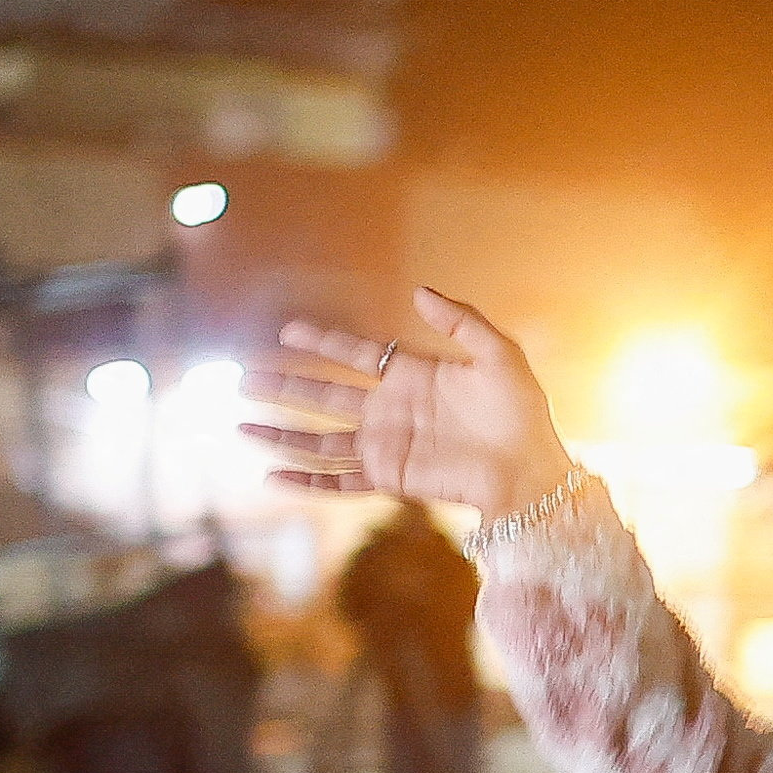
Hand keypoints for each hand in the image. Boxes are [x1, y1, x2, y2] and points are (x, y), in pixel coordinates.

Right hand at [247, 289, 575, 529]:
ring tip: (241, 424)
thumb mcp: (498, 355)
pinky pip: (339, 480)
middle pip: (324, 396)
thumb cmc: (521, 413)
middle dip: (284, 387)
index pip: (354, 355)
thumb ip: (460, 320)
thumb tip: (419, 290)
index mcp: (412, 377)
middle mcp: (391, 410)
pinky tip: (270, 477)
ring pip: (320, 439)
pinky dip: (305, 481)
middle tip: (243, 378)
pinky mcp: (390, 478)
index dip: (321, 344)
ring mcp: (387, 446)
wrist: (530, 470)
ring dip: (281, 432)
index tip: (288, 332)